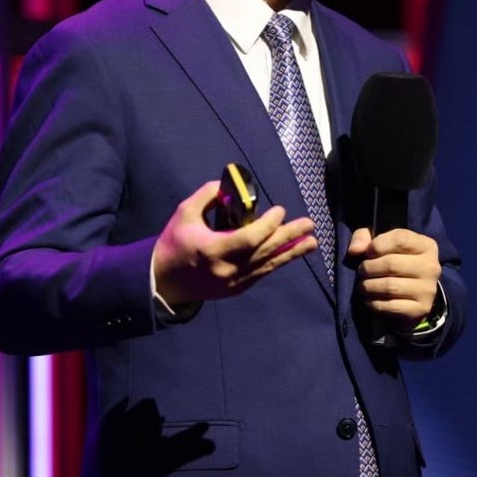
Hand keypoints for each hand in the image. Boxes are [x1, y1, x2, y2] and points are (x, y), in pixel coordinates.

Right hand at [153, 181, 317, 307]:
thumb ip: (207, 196)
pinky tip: (291, 253)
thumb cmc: (174, 243)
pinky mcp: (236, 289)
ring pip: (269, 265)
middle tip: (309, 224)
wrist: (164, 282)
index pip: (250, 238)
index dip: (269, 224)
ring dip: (292, 252)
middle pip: (265, 251)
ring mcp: (234, 283)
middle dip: (289, 236)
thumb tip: (230, 187)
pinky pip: (262, 273)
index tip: (279, 210)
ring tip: (312, 242)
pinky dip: (277, 262)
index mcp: (213, 249)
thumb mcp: (185, 213)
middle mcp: (227, 269)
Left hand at [347, 228, 440, 332]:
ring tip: (364, 285)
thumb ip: (363, 238)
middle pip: (392, 264)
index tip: (368, 253)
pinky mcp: (421, 309)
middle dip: (369, 268)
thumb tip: (354, 250)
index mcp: (426, 245)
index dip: (377, 245)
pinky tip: (370, 300)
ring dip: (369, 286)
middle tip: (362, 272)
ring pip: (390, 286)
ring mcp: (428, 289)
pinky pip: (391, 306)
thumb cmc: (392, 261)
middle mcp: (431, 266)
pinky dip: (374, 303)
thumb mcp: (379, 243)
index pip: (400, 239)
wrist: (410, 294)